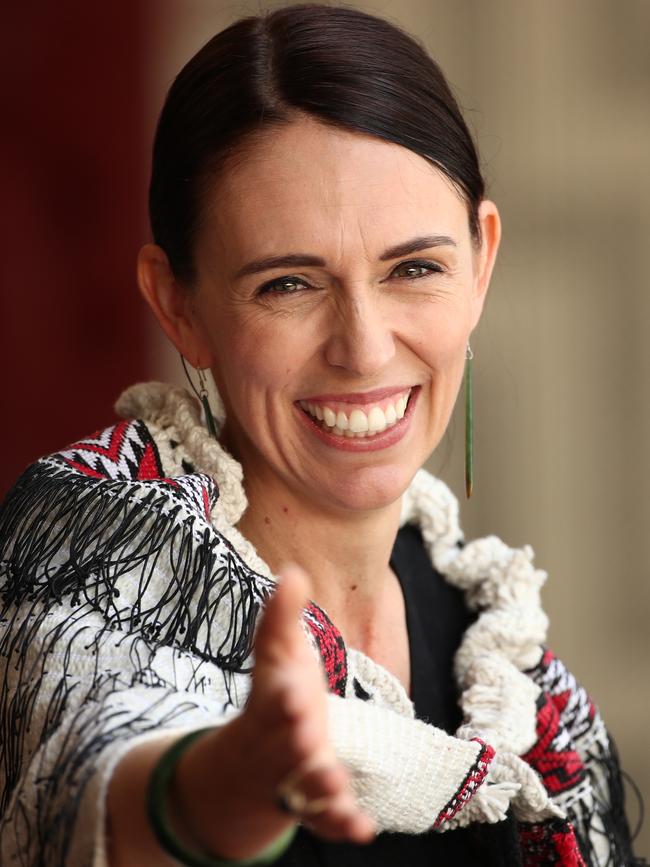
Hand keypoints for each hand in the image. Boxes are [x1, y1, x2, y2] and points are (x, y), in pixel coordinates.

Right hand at [173, 564, 374, 860]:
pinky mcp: (313, 804)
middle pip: (285, 744)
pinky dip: (341, 824)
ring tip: (334, 786)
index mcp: (271, 703)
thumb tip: (293, 570)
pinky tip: (362, 829)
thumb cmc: (275, 695)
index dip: (282, 696)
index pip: (273, 698)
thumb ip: (281, 614)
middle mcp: (280, 742)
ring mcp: (295, 777)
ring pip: (304, 787)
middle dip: (295, 741)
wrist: (251, 760)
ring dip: (319, 788)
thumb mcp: (276, 652)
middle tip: (307, 736)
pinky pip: (325, 820)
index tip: (294, 691)